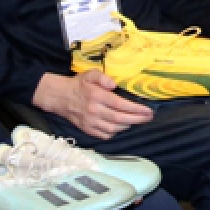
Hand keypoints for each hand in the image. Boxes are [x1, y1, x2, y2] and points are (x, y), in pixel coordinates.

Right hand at [34, 70, 153, 140]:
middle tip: (148, 117)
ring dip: (127, 125)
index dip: (136, 109)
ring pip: (114, 128)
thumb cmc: (79, 85)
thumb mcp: (90, 74)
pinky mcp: (87, 130)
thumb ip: (103, 77)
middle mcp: (94, 111)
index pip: (120, 104)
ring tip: (136, 120)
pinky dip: (115, 132)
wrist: (60, 97)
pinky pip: (105, 135)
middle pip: (119, 119)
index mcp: (96, 96)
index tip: (148, 110)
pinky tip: (121, 126)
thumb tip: (114, 85)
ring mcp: (90, 122)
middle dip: (137, 119)